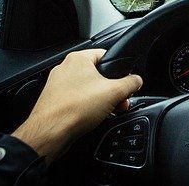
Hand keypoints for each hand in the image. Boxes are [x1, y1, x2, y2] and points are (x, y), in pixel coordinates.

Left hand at [12, 49, 142, 162]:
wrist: (51, 132)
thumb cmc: (74, 108)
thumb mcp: (114, 92)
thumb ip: (130, 83)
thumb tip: (137, 80)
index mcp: (78, 59)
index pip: (106, 56)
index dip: (119, 70)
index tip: (125, 82)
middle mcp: (65, 68)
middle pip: (98, 74)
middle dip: (112, 90)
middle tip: (119, 101)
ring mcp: (58, 85)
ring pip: (87, 88)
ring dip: (101, 99)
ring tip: (107, 111)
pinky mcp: (55, 101)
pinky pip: (77, 99)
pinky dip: (87, 107)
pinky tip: (92, 117)